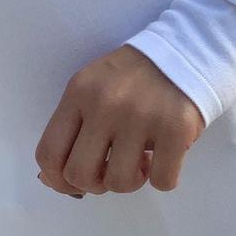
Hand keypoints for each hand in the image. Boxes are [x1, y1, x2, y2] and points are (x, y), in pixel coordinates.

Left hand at [35, 45, 205, 196]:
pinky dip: (163, 178)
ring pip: (119, 183)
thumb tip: (52, 179)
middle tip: (111, 170)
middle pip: (79, 174)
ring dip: (131, 181)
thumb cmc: (133, 76)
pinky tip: (164, 156)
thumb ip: (71, 128)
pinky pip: (161, 181)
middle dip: (95, 184)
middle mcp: (104, 104)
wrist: (186, 51)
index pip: (48, 152)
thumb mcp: (92, 88)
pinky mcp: (175, 129)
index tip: (75, 184)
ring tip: (141, 160)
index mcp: (78, 93)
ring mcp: (140, 116)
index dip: (57, 181)